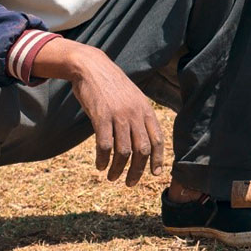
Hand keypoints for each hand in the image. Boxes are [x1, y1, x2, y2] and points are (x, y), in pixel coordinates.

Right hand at [31, 39, 164, 185]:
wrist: (92, 67)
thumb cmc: (112, 86)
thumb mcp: (133, 98)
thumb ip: (139, 117)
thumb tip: (144, 141)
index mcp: (146, 110)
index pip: (158, 140)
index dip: (158, 159)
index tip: (155, 174)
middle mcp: (136, 114)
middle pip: (142, 150)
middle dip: (138, 171)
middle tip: (130, 183)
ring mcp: (119, 115)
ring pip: (124, 152)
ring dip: (118, 169)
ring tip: (113, 177)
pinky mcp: (101, 117)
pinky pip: (105, 146)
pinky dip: (103, 160)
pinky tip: (100, 166)